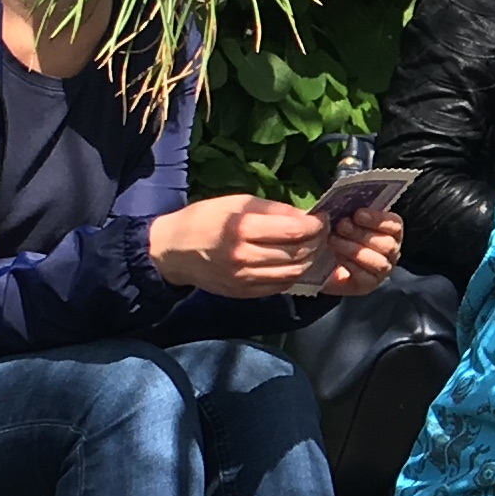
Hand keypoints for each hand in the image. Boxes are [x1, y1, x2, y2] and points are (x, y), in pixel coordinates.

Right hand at [148, 193, 334, 295]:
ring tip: (311, 248)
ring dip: (309, 261)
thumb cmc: (204, 219)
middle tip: (321, 234)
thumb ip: (273, 210)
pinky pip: (279, 286)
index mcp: (242, 228)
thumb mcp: (236, 203)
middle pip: (298, 254)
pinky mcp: (244, 293)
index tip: (321, 219)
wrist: (172, 251)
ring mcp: (244, 278)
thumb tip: (305, 217)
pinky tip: (294, 263)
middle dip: (316, 243)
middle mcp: (245, 256)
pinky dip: (293, 274)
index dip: (315, 226)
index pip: (294, 231)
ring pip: (293, 273)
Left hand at [294, 205, 405, 298]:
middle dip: (362, 234)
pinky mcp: (369, 285)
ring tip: (333, 241)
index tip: (358, 214)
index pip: (394, 225)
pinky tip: (336, 257)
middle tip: (341, 226)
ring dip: (355, 250)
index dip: (378, 219)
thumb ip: (346, 210)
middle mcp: (390, 251)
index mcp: (388, 231)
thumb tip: (343, 202)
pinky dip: (351, 266)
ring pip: (379, 262)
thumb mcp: (339, 218)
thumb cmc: (333, 233)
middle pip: (387, 244)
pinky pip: (366, 277)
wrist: (318, 260)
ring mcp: (381, 270)